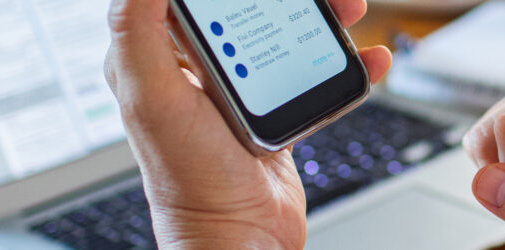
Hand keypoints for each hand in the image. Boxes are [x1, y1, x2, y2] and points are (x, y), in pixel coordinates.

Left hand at [103, 0, 389, 247]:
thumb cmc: (188, 180)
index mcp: (158, 59)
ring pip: (282, 36)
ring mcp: (237, 93)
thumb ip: (137, 31)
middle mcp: (195, 73)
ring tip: (349, 10)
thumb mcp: (154, 97)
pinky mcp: (273, 114)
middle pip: (244, 9)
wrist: (238, 238)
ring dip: (320, 20)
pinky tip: (367, 58)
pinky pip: (310, 77)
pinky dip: (342, 65)